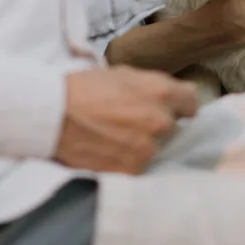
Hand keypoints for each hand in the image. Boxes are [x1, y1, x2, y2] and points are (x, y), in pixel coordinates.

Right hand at [55, 66, 198, 173]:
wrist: (53, 115)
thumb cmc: (84, 87)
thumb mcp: (123, 74)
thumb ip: (152, 85)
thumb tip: (170, 96)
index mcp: (161, 91)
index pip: (192, 102)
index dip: (180, 105)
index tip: (171, 109)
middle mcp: (160, 122)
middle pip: (172, 127)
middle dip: (157, 124)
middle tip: (132, 122)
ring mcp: (147, 150)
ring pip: (156, 149)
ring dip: (143, 144)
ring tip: (117, 137)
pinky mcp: (132, 171)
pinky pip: (139, 166)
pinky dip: (128, 160)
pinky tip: (110, 150)